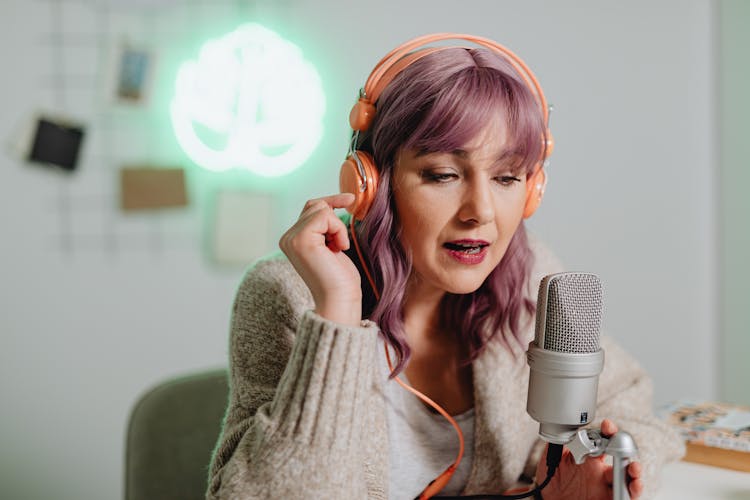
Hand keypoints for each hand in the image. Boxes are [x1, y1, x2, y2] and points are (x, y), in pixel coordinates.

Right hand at [279, 193, 361, 325]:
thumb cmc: (340, 277)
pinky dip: (339, 230)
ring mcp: (292, 238)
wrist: (340, 298)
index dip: (331, 202)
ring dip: (338, 227)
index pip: (310, 208)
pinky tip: (338, 249)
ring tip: (338, 248)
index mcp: (292, 239)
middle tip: (340, 245)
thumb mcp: (331, 244)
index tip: (350, 199)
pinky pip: (326, 216)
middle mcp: (287, 238)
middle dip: (335, 219)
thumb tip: (332, 201)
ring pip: (321, 209)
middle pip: (315, 205)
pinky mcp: (301, 239)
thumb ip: (324, 225)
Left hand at [535, 419, 643, 499]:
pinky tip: (634, 486)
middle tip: (624, 446)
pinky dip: (633, 491)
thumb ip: (559, 444)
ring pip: (627, 477)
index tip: (607, 425)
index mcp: (589, 457)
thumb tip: (560, 428)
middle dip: (626, 450)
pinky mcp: (608, 499)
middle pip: (621, 458)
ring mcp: (605, 486)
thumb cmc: (553, 480)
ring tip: (634, 468)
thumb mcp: (553, 459)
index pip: (603, 441)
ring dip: (634, 472)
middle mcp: (601, 470)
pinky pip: (625, 496)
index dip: (608, 432)